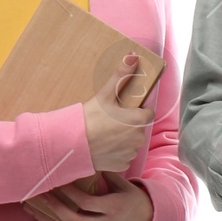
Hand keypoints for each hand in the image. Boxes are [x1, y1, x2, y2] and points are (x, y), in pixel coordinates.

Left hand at [23, 171, 153, 220]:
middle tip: (38, 194)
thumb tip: (92, 157)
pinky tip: (41, 215)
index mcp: (114, 208)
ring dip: (46, 220)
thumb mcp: (126, 186)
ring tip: (30, 208)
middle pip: (74, 220)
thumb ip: (109, 174)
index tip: (56, 180)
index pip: (86, 202)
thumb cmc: (136, 201)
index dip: (69, 192)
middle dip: (53, 207)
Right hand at [82, 52, 156, 172]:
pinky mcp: (122, 165)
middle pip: (138, 128)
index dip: (138, 110)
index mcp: (138, 120)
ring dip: (123, 139)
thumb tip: (133, 55)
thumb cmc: (90, 118)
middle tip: (111, 120)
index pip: (148, 113)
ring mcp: (130, 153)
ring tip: (106, 134)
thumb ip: (121, 75)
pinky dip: (116, 152)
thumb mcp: (105, 95)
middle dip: (129, 124)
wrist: (73, 144)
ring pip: (131, 143)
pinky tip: (104, 146)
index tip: (125, 109)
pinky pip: (124, 156)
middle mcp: (138, 138)